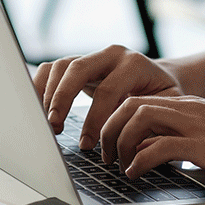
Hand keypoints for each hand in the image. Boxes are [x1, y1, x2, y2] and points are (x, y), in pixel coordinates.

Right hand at [33, 45, 182, 149]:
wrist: (160, 78)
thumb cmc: (163, 97)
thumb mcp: (166, 108)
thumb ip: (152, 123)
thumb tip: (136, 149)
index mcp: (134, 64)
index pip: (107, 90)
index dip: (95, 119)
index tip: (87, 144)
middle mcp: (111, 55)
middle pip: (78, 68)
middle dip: (63, 98)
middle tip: (55, 125)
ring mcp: (92, 56)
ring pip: (61, 66)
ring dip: (49, 94)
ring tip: (48, 122)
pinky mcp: (78, 63)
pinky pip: (52, 69)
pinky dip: (40, 87)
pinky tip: (39, 110)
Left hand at [101, 95, 204, 193]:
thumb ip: (183, 142)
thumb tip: (150, 156)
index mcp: (190, 106)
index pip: (138, 102)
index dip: (115, 122)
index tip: (108, 145)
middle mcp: (190, 109)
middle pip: (130, 104)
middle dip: (108, 129)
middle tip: (104, 156)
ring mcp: (198, 125)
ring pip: (139, 118)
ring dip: (119, 142)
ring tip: (117, 165)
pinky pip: (160, 147)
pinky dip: (140, 161)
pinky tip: (137, 174)